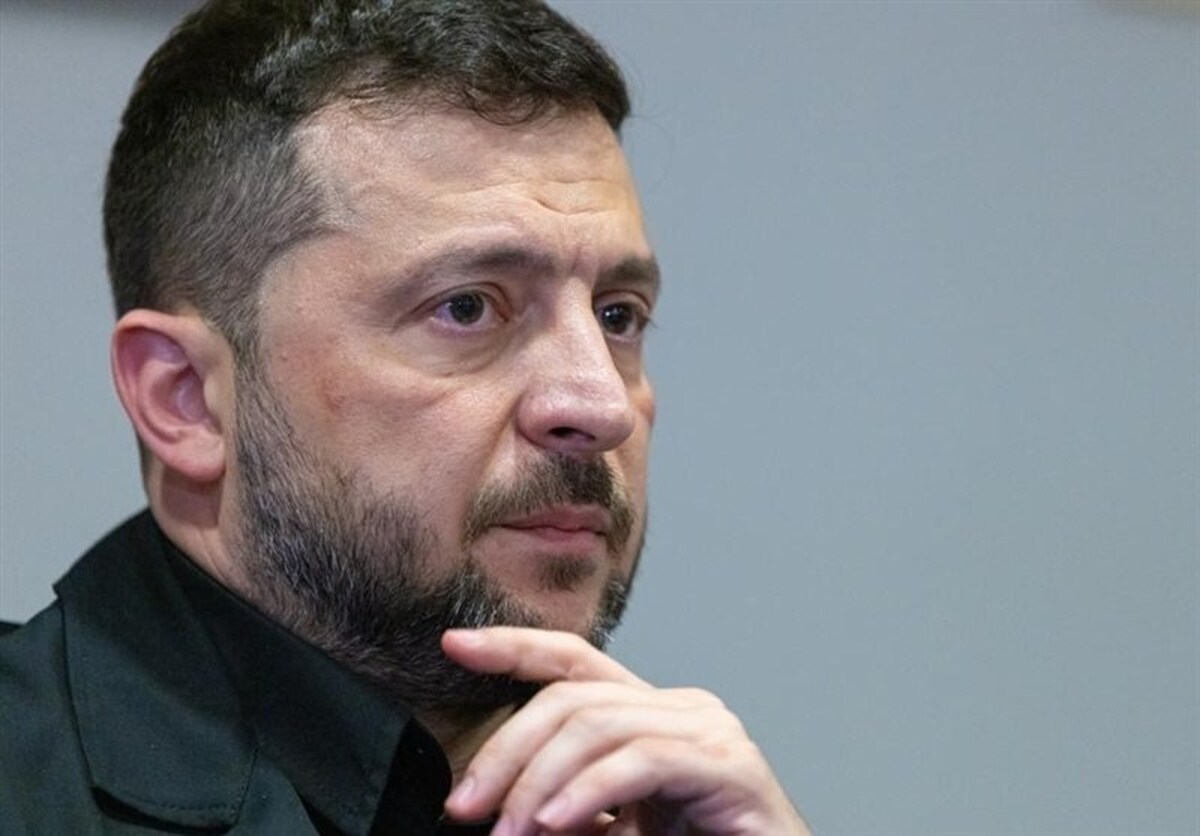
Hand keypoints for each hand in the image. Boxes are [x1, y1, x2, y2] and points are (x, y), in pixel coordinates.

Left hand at [441, 627, 811, 835]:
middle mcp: (681, 708)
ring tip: (510, 833)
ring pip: (598, 725)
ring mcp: (709, 731)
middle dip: (507, 749)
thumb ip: (559, 806)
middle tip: (466, 806)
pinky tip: (557, 822)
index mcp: (649, 714)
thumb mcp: (609, 827)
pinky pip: (642, 762)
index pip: (573, 661)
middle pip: (572, 697)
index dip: (513, 646)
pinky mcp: (729, 766)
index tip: (454, 644)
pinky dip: (589, 794)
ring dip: (539, 783)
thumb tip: (487, 800)